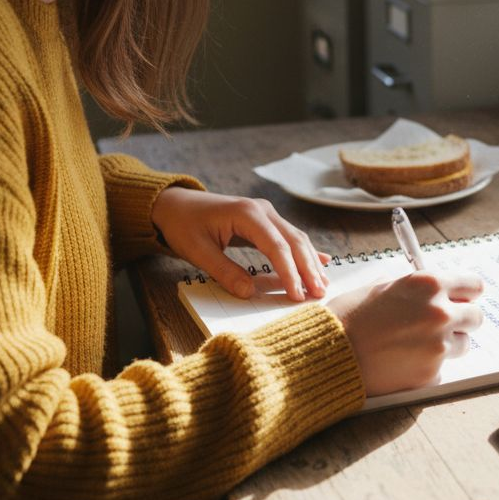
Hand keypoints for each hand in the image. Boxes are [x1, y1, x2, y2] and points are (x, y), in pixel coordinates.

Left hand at [151, 187, 326, 300]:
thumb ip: (224, 271)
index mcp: (247, 214)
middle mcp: (263, 210)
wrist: (175, 204)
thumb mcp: (197, 251)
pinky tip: (323, 262)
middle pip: (294, 241)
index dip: (289, 272)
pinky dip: (305, 253)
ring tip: (323, 286)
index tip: (297, 295)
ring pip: (297, 239)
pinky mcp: (265, 222)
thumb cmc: (183, 225)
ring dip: (311, 263)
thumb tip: (249, 293)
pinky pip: (290, 238)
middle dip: (309, 269)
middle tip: (320, 294)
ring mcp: (267, 214)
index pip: (277, 246)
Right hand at [328, 271, 483, 395]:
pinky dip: (427, 367)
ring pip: (463, 345)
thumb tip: (433, 290)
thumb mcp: (381, 288)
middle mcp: (439, 313)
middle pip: (476, 317)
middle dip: (462, 320)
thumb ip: (414, 288)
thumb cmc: (348, 318)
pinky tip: (403, 362)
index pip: (474, 285)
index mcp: (428, 284)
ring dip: (447, 345)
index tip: (462, 298)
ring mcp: (438, 346)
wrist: (327, 355)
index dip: (467, 293)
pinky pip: (441, 368)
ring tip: (415, 345)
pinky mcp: (430, 374)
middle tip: (441, 325)